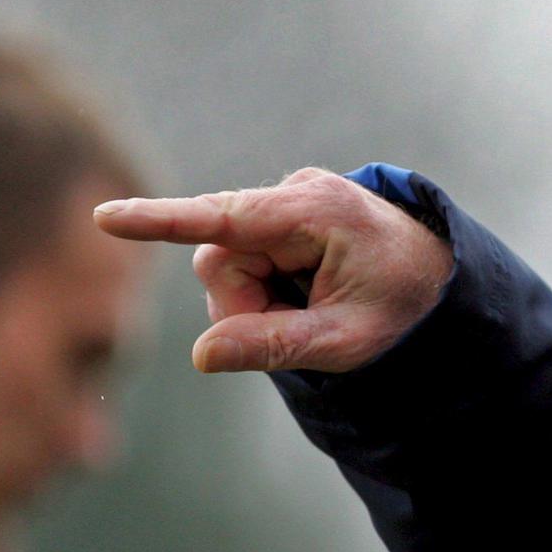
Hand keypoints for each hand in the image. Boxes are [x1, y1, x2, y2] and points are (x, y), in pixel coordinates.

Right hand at [94, 168, 452, 373]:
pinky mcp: (284, 217)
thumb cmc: (404, 309)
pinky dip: (266, 292)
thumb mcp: (346, 341)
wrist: (445, 281)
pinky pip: (245, 259)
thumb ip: (274, 346)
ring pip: (227, 264)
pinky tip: (306, 295)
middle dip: (244, 306)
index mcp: (316, 213)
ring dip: (257, 302)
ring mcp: (289, 202)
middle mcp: (296, 195)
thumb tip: (202, 356)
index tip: (106, 217)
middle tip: (300, 329)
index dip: (161, 222)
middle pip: (220, 259)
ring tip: (313, 310)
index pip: (223, 220)